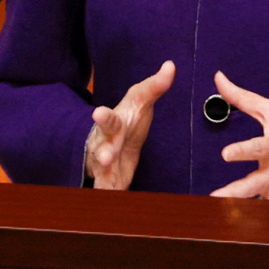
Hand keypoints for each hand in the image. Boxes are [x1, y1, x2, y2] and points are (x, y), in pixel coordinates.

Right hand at [85, 61, 174, 189]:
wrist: (115, 139)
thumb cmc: (129, 117)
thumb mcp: (141, 99)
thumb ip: (156, 85)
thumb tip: (171, 65)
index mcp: (114, 123)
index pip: (108, 118)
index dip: (103, 115)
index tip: (98, 112)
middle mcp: (105, 143)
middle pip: (102, 147)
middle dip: (102, 153)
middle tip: (103, 157)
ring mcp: (105, 163)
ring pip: (102, 172)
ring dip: (105, 179)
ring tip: (108, 188)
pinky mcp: (111, 179)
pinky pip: (109, 189)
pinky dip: (110, 196)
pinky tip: (113, 203)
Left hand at [207, 71, 268, 199]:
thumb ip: (242, 98)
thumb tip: (218, 78)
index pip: (256, 147)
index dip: (241, 151)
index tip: (226, 154)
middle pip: (252, 185)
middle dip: (233, 193)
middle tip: (215, 197)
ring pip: (253, 198)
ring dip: (238, 200)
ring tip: (221, 205)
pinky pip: (262, 203)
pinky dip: (252, 202)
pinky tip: (243, 204)